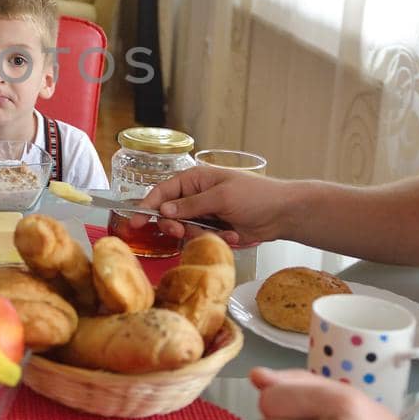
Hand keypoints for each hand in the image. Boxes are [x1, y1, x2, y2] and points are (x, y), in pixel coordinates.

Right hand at [139, 165, 285, 246]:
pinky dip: (215, 239)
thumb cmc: (255, 196)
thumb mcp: (222, 197)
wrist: (283, 214)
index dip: (147, 206)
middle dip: (175, 225)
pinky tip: (233, 234)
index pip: (162, 191)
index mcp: (194, 180)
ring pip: (184, 230)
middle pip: (168, 214)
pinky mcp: (214, 230)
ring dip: (200, 234)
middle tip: (182, 231)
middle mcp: (195, 196)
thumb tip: (163, 210)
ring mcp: (204, 214)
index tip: (136, 222)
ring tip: (222, 232)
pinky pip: (200, 239)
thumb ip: (191, 205)